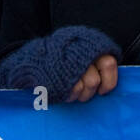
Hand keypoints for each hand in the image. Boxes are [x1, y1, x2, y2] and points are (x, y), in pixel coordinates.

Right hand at [0, 25, 120, 102]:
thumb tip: (108, 79)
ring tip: (70, 88)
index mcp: (88, 44)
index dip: (109, 80)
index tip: (104, 90)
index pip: (108, 63)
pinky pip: (69, 92)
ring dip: (78, 94)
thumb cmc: (59, 55)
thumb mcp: (78, 46)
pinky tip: (62, 90)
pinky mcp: (57, 78)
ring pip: (83, 88)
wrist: (30, 57)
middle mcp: (79, 53)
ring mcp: (67, 65)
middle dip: (90, 91)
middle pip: (94, 81)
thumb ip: (94, 57)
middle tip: (84, 91)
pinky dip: (68, 95)